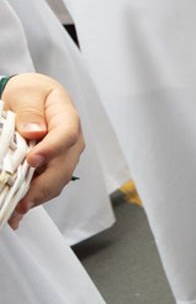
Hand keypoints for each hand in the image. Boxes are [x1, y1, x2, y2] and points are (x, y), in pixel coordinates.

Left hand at [1, 73, 82, 228]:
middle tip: (22, 201)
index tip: (32, 160)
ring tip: (16, 212)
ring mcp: (64, 159)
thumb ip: (30, 110)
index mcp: (68, 119)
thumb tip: (35, 131)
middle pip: (63, 168)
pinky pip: (47, 187)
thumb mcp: (27, 92)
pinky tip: (17, 211)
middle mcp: (72, 143)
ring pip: (56, 183)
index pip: (66, 135)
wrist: (35, 100)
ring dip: (37, 198)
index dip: (51, 149)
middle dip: (42, 187)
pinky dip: (32, 200)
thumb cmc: (33, 94)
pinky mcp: (53, 170)